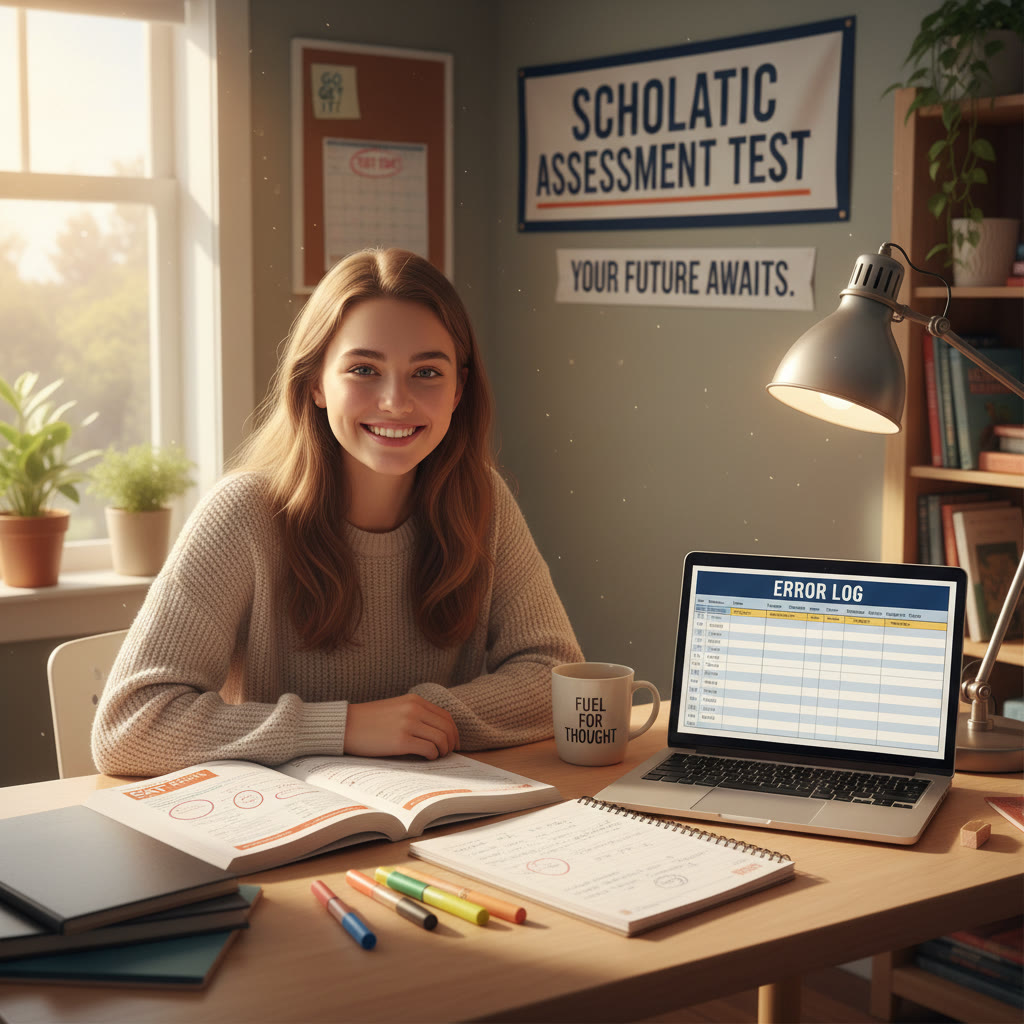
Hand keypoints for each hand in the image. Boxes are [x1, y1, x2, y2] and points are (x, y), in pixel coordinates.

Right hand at [344, 694, 459, 758]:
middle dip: (451, 743)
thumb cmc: (370, 720)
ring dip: (442, 751)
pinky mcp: (401, 741)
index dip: (454, 732)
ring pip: (441, 739)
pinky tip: (426, 758)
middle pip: (447, 728)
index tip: (454, 743)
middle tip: (448, 753)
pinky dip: (432, 756)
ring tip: (436, 756)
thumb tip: (438, 732)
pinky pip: (428, 750)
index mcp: (415, 701)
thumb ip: (416, 714)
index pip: (446, 716)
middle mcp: (414, 710)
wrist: (346, 725)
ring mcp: (408, 725)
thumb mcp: (397, 708)